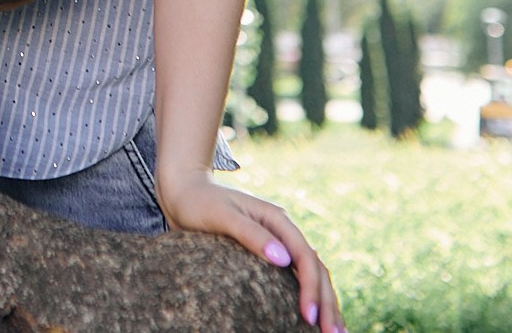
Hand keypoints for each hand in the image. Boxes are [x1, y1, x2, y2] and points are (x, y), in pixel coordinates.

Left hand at [157, 172, 340, 332]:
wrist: (184, 193)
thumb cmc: (199, 202)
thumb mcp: (222, 215)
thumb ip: (250, 234)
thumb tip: (283, 260)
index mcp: (278, 220)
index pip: (305, 257)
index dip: (310, 288)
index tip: (308, 316)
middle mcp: (284, 232)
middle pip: (316, 269)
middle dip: (327, 303)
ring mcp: (278, 244)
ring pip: (312, 275)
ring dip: (326, 303)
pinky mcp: (268, 256)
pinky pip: (296, 278)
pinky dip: (309, 297)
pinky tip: (314, 319)